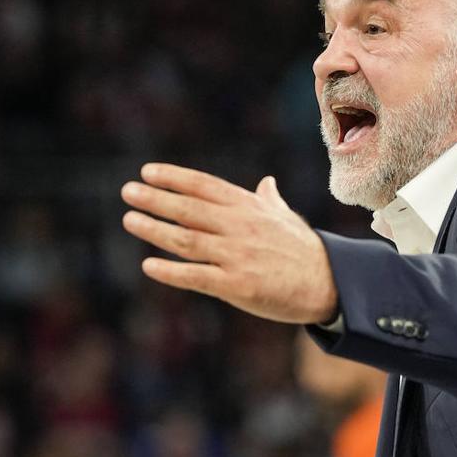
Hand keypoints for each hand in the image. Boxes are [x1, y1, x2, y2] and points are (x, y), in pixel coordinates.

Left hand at [121, 164, 337, 323]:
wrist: (328, 283)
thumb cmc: (303, 250)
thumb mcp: (285, 218)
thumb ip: (268, 200)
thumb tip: (266, 182)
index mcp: (249, 208)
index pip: (205, 186)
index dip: (174, 177)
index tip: (147, 171)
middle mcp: (240, 227)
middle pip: (190, 209)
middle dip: (156, 199)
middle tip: (128, 192)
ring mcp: (237, 256)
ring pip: (187, 240)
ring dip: (155, 229)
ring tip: (130, 220)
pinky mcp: (237, 285)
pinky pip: (197, 276)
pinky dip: (171, 271)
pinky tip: (149, 265)